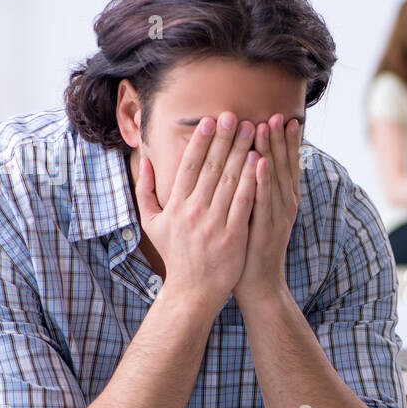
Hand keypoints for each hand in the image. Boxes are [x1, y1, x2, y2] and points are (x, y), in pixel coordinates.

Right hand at [134, 113, 258, 315]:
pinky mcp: (233, 236)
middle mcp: (194, 211)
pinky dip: (253, 181)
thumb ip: (146, 190)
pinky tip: (261, 162)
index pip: (189, 166)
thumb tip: (145, 161)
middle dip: (225, 139)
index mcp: (176, 205)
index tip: (210, 120)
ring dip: (242, 152)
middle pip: (212, 168)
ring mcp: (214, 224)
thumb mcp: (152, 223)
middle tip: (236, 116)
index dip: (200, 141)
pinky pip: (244, 203)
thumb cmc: (175, 255)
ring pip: (230, 181)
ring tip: (253, 131)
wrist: (192, 291)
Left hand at [234, 112, 302, 310]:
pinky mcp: (264, 229)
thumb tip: (252, 164)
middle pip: (283, 166)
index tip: (283, 118)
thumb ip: (258, 190)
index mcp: (283, 200)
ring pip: (274, 178)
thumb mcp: (258, 214)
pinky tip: (257, 162)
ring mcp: (276, 217)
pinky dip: (261, 181)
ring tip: (268, 126)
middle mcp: (284, 205)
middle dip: (280, 139)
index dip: (286, 142)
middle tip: (277, 114)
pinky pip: (263, 201)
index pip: (286, 165)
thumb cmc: (252, 248)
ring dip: (272, 151)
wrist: (259, 283)